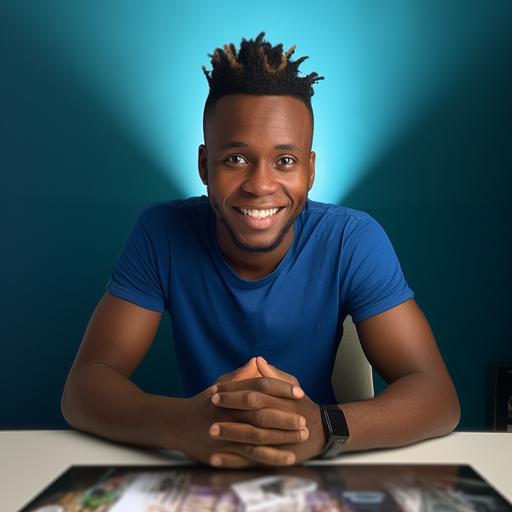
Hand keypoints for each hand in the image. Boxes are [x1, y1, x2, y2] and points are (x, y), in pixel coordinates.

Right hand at [173, 358, 305, 466]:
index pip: (260, 386)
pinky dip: (271, 457)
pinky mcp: (224, 452)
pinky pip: (251, 456)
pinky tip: (288, 458)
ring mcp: (226, 433)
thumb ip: (241, 375)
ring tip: (301, 436)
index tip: (300, 392)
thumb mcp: (220, 384)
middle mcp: (228, 411)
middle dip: (285, 416)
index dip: (281, 388)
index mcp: (230, 392)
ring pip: (259, 436)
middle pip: (262, 412)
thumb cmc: (205, 403)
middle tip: (304, 419)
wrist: (178, 424)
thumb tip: (258, 361)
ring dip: (283, 436)